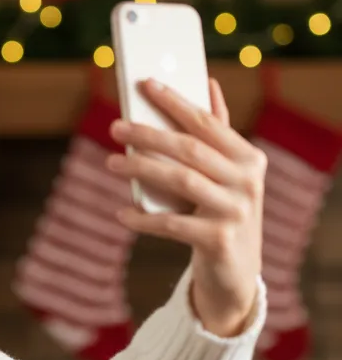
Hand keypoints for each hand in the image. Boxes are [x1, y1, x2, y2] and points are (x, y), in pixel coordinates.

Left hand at [105, 77, 265, 336]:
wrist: (236, 275)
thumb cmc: (221, 214)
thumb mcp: (226, 175)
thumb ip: (217, 134)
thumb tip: (208, 84)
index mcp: (249, 158)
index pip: (207, 122)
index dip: (175, 102)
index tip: (145, 84)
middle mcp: (248, 181)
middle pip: (189, 149)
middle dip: (149, 135)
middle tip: (114, 127)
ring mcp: (236, 211)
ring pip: (180, 180)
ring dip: (141, 169)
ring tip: (111, 163)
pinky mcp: (219, 240)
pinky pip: (171, 224)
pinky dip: (142, 218)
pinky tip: (121, 213)